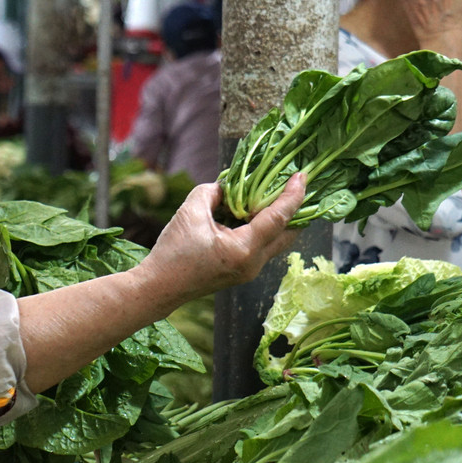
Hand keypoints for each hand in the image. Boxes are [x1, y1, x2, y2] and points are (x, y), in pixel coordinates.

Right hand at [140, 174, 305, 300]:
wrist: (160, 287)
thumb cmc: (173, 251)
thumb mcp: (191, 212)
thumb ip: (213, 192)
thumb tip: (229, 186)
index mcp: (244, 249)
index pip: (279, 218)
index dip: (293, 195)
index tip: (301, 175)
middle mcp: (253, 263)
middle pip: (288, 233)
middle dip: (295, 208)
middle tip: (293, 184)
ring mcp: (250, 270)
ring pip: (277, 241)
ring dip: (279, 218)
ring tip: (273, 194)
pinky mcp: (242, 271)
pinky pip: (263, 246)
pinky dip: (263, 227)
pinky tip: (252, 212)